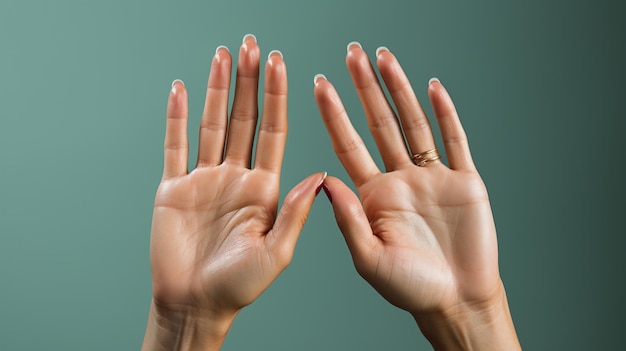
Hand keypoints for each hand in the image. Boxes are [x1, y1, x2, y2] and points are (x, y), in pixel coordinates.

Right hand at [142, 35, 324, 350]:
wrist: (196, 304)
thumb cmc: (239, 287)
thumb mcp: (277, 252)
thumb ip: (296, 212)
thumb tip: (321, 176)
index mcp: (265, 188)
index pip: (274, 131)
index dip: (277, 97)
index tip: (281, 64)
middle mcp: (237, 177)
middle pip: (244, 119)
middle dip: (248, 82)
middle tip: (252, 45)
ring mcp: (204, 179)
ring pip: (212, 124)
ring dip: (216, 89)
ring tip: (222, 56)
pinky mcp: (173, 188)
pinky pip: (175, 146)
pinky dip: (177, 118)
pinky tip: (183, 91)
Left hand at [314, 43, 519, 349]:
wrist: (457, 300)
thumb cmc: (411, 288)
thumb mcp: (369, 259)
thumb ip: (348, 220)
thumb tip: (323, 181)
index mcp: (374, 196)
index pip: (348, 145)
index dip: (334, 114)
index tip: (319, 85)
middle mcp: (399, 179)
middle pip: (379, 124)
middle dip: (365, 88)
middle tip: (353, 55)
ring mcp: (432, 177)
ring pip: (413, 124)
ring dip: (400, 91)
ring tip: (386, 59)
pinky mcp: (463, 181)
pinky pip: (455, 140)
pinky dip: (446, 114)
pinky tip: (434, 88)